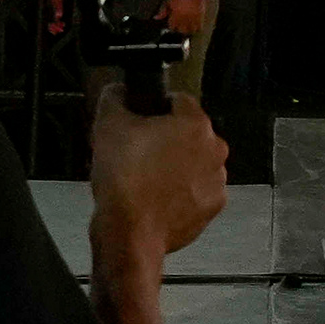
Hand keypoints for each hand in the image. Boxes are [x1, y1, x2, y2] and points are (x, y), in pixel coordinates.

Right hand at [91, 95, 226, 260]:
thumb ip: (115, 98)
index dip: (154, 107)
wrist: (129, 232)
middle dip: (166, 140)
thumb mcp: (108, 125)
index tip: (140, 120)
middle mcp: (214, 149)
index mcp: (195, 123)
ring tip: (145, 178)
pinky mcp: (211, 207)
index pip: (178, 101)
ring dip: (175, 167)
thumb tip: (118, 91)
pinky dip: (180, 193)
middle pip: (188, 134)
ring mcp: (216, 181)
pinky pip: (196, 192)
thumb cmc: (124, 179)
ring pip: (194, 163)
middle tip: (138, 152)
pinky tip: (156, 197)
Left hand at [159, 0, 210, 35]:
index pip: (172, 28)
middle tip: (179, 27)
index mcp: (175, 16)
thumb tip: (155, 18)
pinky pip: (199, 28)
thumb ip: (162, 11)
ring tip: (187, 29)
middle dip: (179, 30)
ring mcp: (192, 19)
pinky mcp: (200, 17)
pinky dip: (197, 29)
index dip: (171, 27)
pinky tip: (195, 27)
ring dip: (188, 31)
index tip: (172, 25)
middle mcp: (184, 19)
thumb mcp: (168, 2)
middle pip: (181, 31)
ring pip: (190, 31)